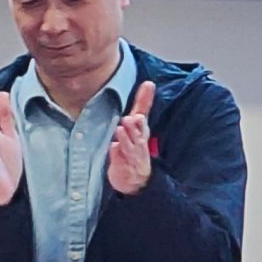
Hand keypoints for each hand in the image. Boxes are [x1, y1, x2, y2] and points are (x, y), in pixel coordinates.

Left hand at [106, 81, 156, 195]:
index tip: (140, 109)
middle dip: (135, 128)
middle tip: (130, 119)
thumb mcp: (138, 125)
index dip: (142, 116)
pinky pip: (119, 161)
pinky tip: (112, 147)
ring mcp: (131, 156)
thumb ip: (142, 104)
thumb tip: (149, 83)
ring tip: (121, 129)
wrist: (134, 179)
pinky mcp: (122, 167)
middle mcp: (138, 144)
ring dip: (126, 139)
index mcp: (141, 133)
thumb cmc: (135, 146)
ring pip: (130, 147)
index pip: (143, 123)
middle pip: (138, 135)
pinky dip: (116, 154)